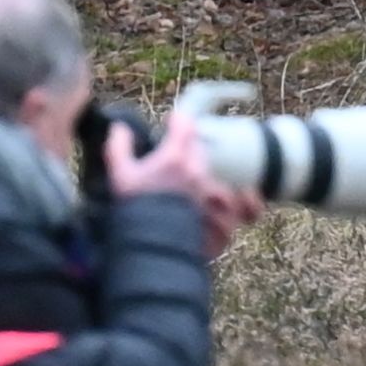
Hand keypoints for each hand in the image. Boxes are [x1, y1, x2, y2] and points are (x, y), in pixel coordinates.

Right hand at [97, 114, 256, 248]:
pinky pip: (244, 206)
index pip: (185, 125)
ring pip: (220, 173)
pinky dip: (247, 202)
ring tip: (202, 180)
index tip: (170, 123)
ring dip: (211, 175)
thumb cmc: (135, 208)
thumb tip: (119, 128)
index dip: (177, 120)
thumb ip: (118, 146)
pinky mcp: (223, 214)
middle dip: (190, 148)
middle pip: (201, 148)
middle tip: (178, 154)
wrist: (149, 245)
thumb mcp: (120, 175)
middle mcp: (198, 171)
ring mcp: (213, 193)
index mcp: (175, 158)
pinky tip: (245, 198)